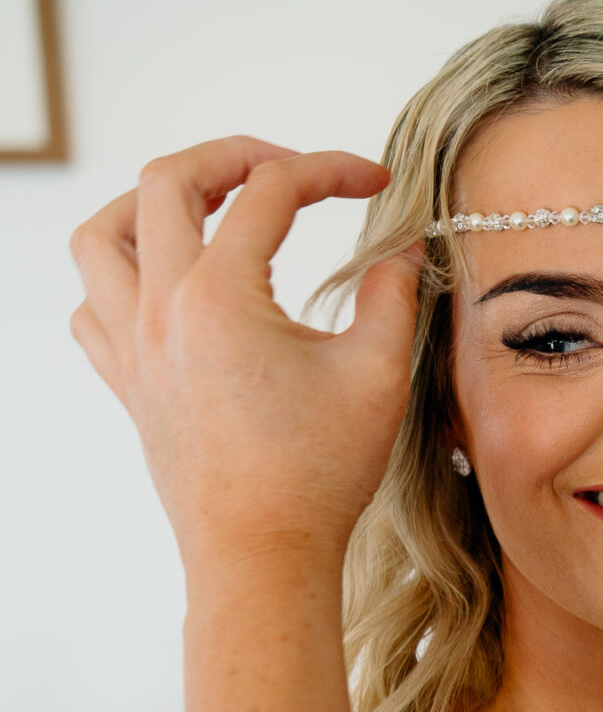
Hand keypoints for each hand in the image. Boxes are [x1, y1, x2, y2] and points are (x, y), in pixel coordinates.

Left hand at [70, 137, 420, 578]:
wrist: (262, 555)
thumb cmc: (318, 476)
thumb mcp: (379, 373)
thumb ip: (393, 294)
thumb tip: (402, 247)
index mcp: (221, 295)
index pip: (272, 191)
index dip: (331, 170)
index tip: (375, 182)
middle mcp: (162, 309)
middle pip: (167, 181)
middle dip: (231, 156)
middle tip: (286, 171)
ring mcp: (134, 346)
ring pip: (101, 236)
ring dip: (149, 204)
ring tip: (203, 207)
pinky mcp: (129, 384)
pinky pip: (91, 308)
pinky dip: (118, 278)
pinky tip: (167, 288)